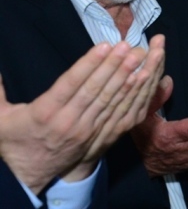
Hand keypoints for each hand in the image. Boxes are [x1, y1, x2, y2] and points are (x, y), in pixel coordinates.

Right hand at [0, 40, 160, 193]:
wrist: (29, 175)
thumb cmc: (14, 140)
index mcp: (44, 113)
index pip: (71, 84)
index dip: (88, 64)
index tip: (103, 46)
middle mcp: (68, 121)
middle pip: (95, 90)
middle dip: (113, 65)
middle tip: (128, 45)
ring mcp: (86, 130)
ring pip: (109, 100)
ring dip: (126, 77)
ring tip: (139, 57)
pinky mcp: (98, 135)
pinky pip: (117, 113)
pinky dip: (130, 96)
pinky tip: (140, 80)